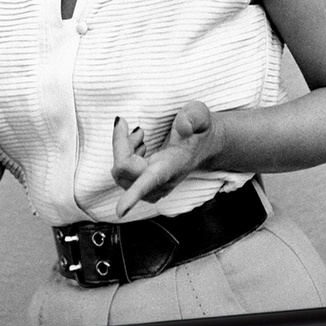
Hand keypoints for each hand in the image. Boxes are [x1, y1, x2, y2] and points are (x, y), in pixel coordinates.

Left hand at [112, 102, 221, 217]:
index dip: (133, 196)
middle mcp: (161, 182)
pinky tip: (139, 144)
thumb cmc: (200, 130)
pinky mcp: (147, 186)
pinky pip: (123, 174)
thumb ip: (193, 118)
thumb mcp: (200, 115)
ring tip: (139, 135)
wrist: (205, 145)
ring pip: (121, 173)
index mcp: (172, 166)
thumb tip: (182, 126)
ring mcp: (153, 187)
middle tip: (133, 126)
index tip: (120, 210)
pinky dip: (124, 155)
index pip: (150, 181)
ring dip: (122, 150)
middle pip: (124, 170)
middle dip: (120, 144)